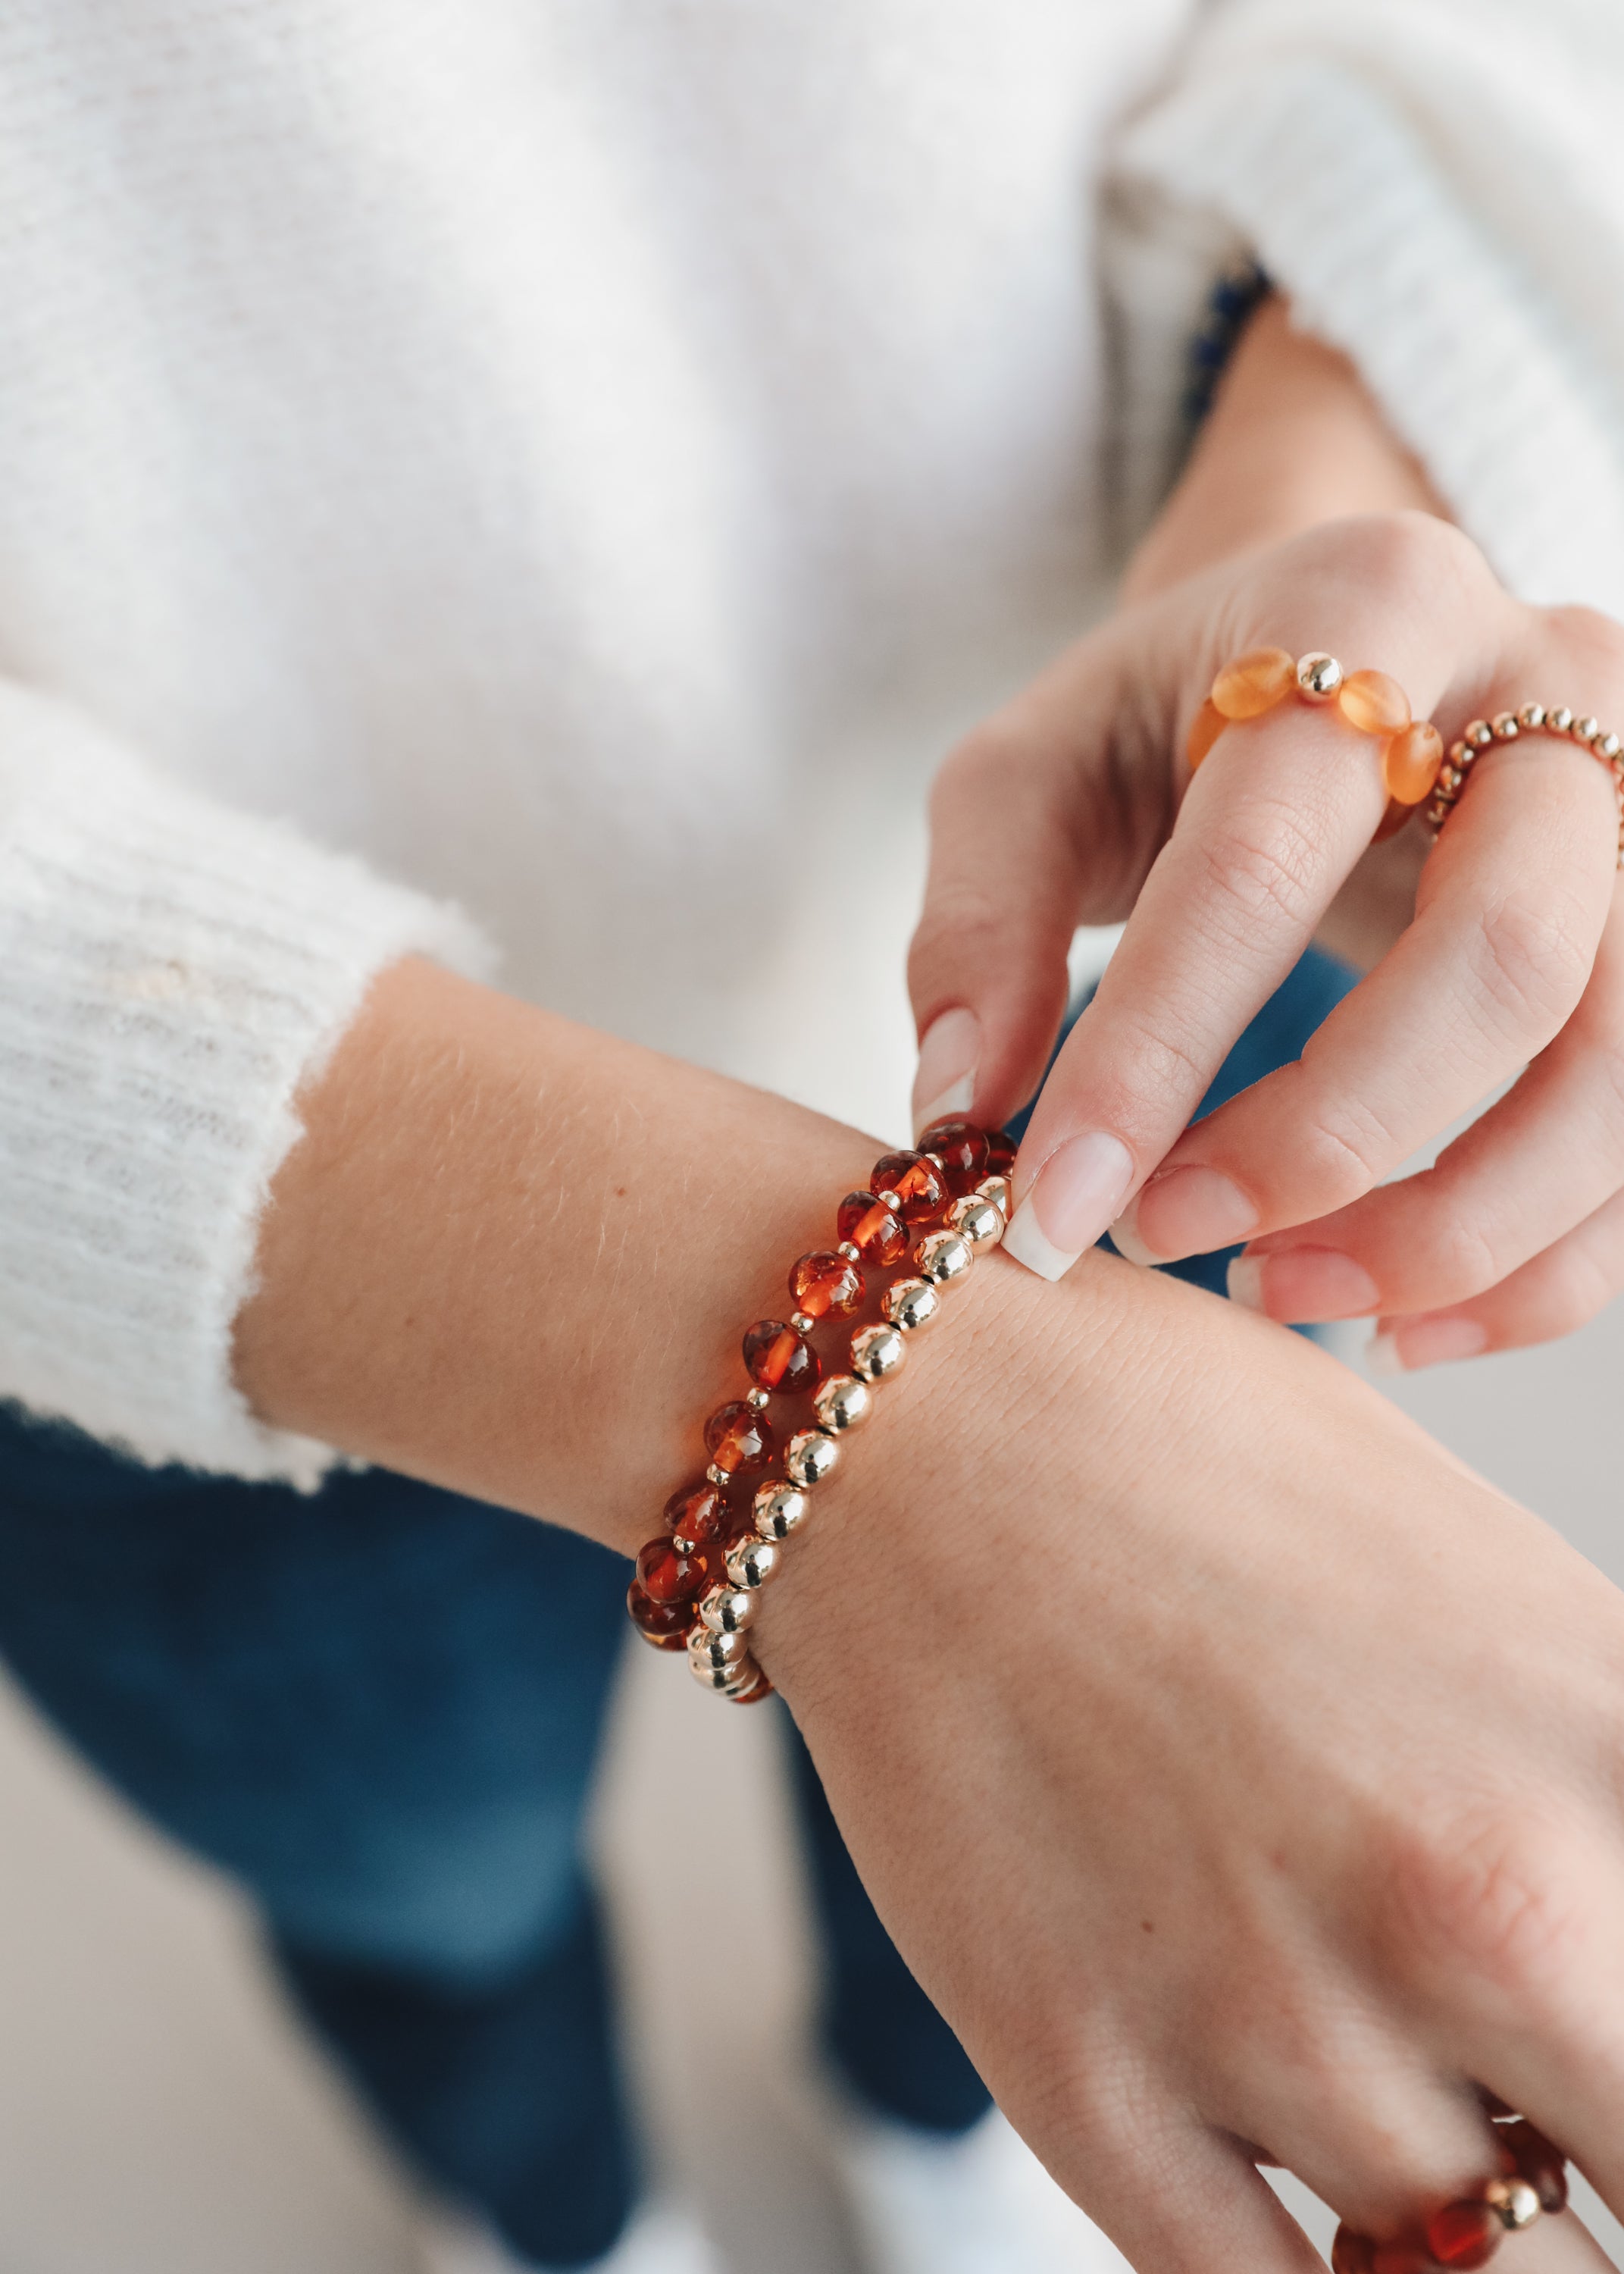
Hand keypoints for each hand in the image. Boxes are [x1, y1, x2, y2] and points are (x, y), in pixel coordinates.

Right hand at [764, 1238, 1623, 2273]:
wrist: (907, 1429)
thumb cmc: (1191, 1461)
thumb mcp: (1502, 1594)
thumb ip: (1609, 1793)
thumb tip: (1618, 1952)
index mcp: (1601, 1751)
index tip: (1605, 2062)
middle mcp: (1476, 1899)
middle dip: (1587, 2143)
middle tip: (1535, 2102)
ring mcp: (1274, 2013)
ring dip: (1458, 2213)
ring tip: (1398, 2088)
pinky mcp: (1090, 2087)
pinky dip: (1317, 2271)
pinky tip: (1303, 2179)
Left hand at [909, 510, 1623, 1367]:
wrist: (1342, 659)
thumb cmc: (1168, 725)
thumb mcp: (1036, 770)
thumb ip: (981, 919)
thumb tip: (963, 1108)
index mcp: (1365, 610)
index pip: (1260, 860)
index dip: (1152, 1054)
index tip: (1051, 1210)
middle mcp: (1557, 683)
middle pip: (1504, 956)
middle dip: (1326, 1139)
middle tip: (1163, 1236)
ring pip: (1615, 1065)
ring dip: (1449, 1231)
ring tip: (1269, 1293)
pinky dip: (1537, 1268)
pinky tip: (1397, 1320)